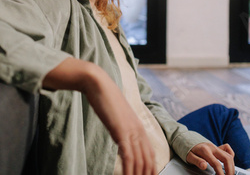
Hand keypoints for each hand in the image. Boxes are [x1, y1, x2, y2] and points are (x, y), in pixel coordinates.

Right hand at [43, 58, 156, 174]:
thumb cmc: (105, 98)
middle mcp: (139, 130)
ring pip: (140, 161)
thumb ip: (122, 127)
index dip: (151, 169)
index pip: (150, 154)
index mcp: (139, 127)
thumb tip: (120, 137)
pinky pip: (128, 156)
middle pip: (148, 160)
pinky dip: (129, 170)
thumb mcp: (118, 116)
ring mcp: (131, 131)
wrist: (98, 84)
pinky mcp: (121, 131)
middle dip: (146, 174)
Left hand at [186, 142, 234, 174]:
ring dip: (231, 165)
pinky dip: (230, 155)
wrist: (187, 139)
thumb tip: (204, 166)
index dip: (221, 173)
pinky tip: (230, 163)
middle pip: (227, 158)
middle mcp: (212, 147)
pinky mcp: (217, 146)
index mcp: (205, 150)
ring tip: (230, 173)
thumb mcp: (189, 156)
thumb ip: (197, 161)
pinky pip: (227, 149)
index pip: (216, 164)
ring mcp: (215, 146)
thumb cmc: (188, 149)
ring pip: (228, 155)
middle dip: (230, 170)